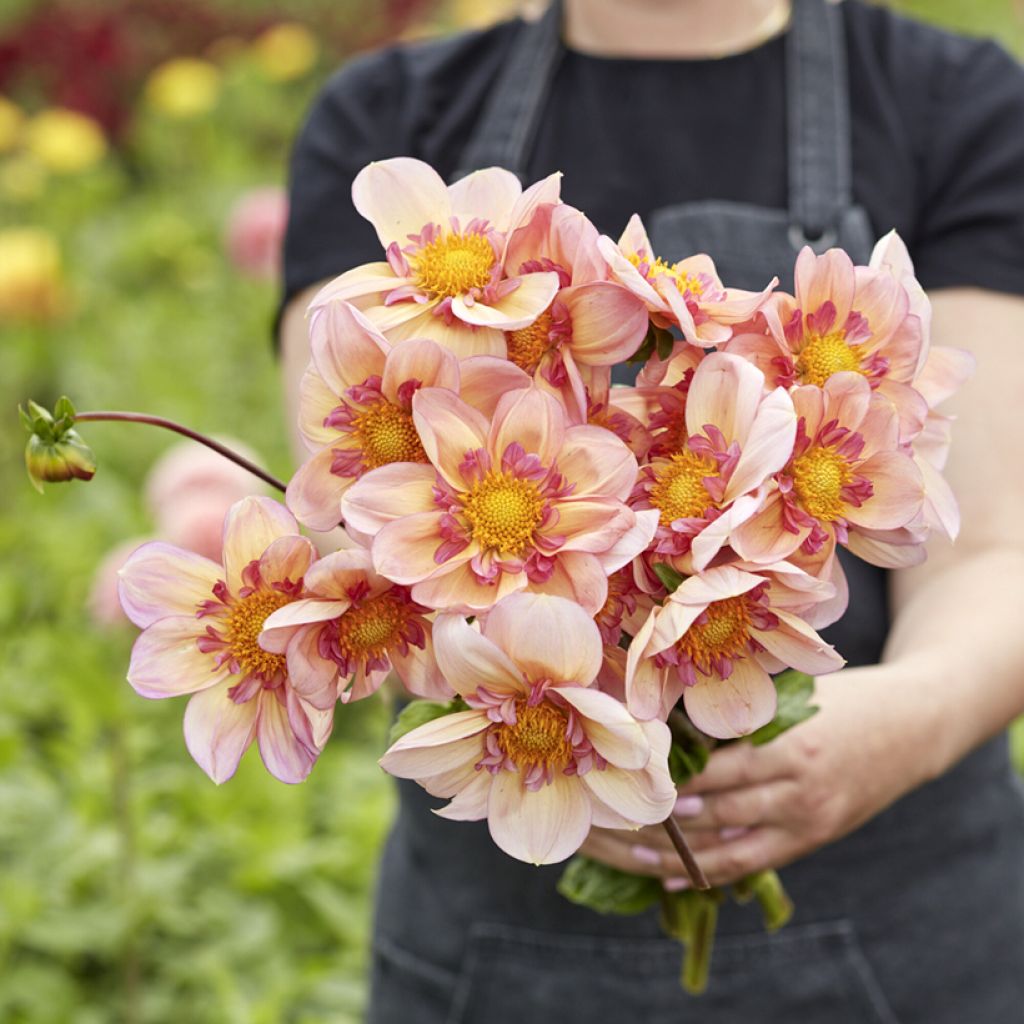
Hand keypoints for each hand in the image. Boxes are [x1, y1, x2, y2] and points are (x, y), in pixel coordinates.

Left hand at [581, 663, 941, 887]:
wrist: (915, 725)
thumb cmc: (846, 697)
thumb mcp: (796, 695)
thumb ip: (744, 714)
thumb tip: (674, 722)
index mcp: (793, 750)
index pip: (718, 776)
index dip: (671, 785)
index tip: (627, 784)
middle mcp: (800, 795)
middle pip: (718, 818)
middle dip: (663, 822)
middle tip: (612, 820)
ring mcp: (809, 824)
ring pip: (731, 851)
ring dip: (679, 857)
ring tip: (631, 853)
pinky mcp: (815, 840)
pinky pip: (756, 864)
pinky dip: (714, 872)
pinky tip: (677, 876)